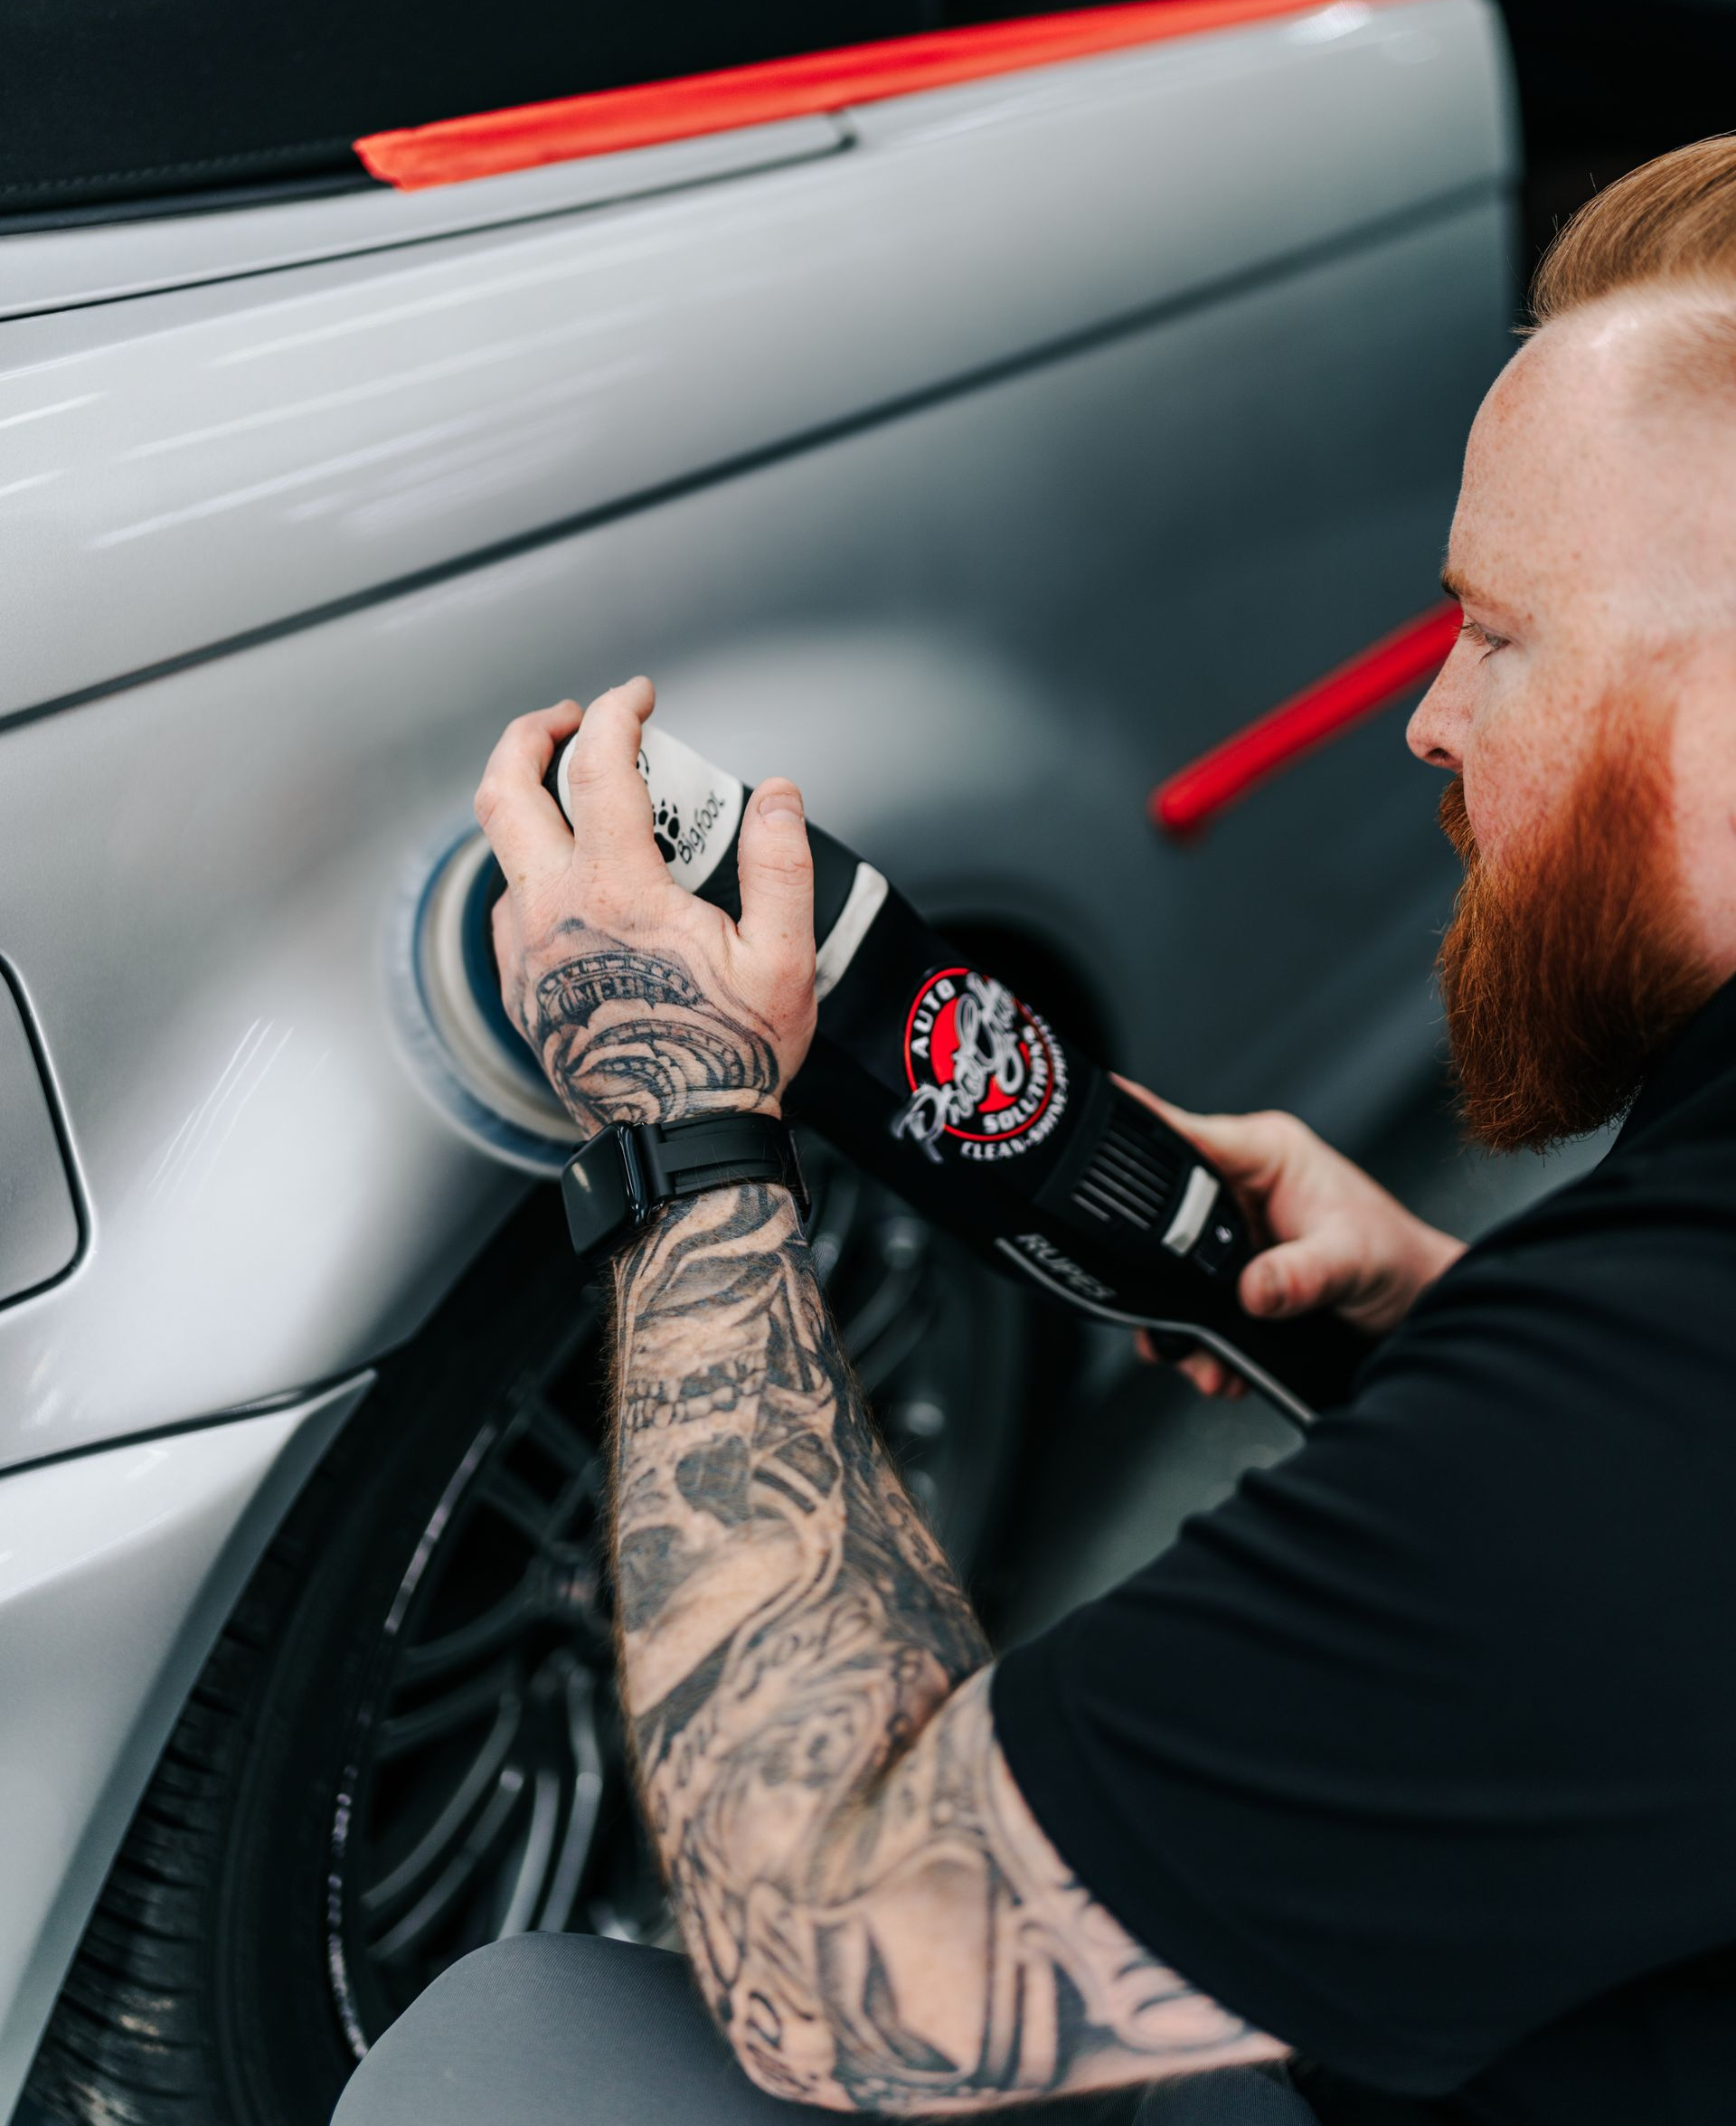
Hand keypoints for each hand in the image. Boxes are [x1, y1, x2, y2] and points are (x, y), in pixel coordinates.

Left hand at [476, 680, 815, 1132]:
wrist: (678, 1140)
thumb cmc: (731, 1057)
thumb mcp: (783, 957)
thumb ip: (781, 863)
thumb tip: (777, 792)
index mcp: (616, 892)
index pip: (599, 767)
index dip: (618, 714)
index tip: (639, 697)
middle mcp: (553, 913)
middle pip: (504, 790)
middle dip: (529, 735)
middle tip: (568, 719)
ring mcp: (526, 953)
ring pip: (500, 850)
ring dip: (528, 803)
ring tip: (570, 794)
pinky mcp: (519, 989)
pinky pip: (509, 907)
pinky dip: (532, 870)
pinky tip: (572, 880)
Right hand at [1116, 1079, 1464, 1398]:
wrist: (1416, 1307)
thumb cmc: (1396, 1261)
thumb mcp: (1352, 1263)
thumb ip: (1302, 1275)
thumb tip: (1254, 1289)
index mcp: (1265, 1155)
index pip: (1183, 1132)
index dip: (1133, 1129)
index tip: (1089, 1135)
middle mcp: (1242, 1185)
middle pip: (1162, 1209)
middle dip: (1157, 1270)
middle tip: (1162, 1316)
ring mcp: (1233, 1229)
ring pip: (1170, 1265)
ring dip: (1178, 1319)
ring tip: (1200, 1359)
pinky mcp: (1233, 1268)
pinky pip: (1191, 1298)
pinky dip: (1198, 1339)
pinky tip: (1218, 1364)